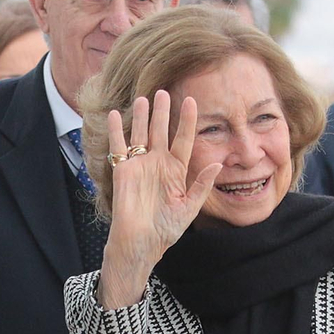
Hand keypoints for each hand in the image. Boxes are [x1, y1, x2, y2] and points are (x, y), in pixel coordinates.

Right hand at [97, 91, 222, 308]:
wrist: (141, 242)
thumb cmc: (166, 229)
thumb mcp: (189, 207)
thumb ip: (201, 185)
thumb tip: (218, 165)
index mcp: (176, 170)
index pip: (184, 139)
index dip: (187, 121)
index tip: (191, 101)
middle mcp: (158, 163)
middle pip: (161, 131)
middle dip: (163, 112)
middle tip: (165, 91)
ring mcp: (139, 165)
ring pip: (141, 134)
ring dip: (143, 117)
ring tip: (145, 97)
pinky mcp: (123, 170)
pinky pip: (119, 146)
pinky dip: (116, 130)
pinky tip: (116, 114)